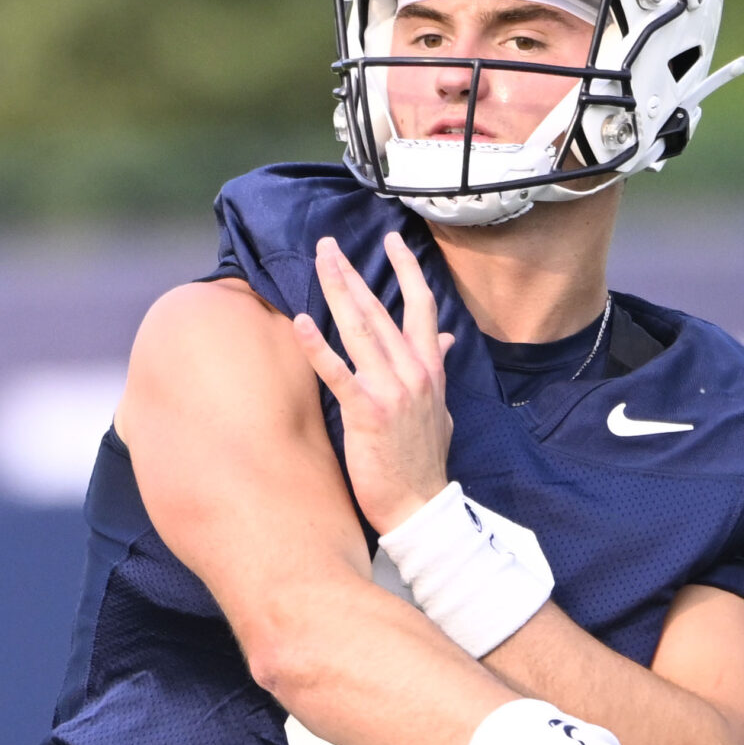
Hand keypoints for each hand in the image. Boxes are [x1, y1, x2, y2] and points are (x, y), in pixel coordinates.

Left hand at [292, 231, 456, 532]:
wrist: (421, 504)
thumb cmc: (424, 459)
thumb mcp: (440, 407)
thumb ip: (436, 368)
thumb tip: (443, 338)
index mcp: (430, 368)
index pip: (421, 306)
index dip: (407, 270)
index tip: (392, 240)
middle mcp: (413, 371)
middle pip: (380, 309)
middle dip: (352, 273)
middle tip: (328, 245)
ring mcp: (392, 390)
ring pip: (361, 328)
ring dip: (337, 291)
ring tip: (320, 263)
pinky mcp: (368, 413)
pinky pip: (339, 373)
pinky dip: (318, 347)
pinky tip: (300, 324)